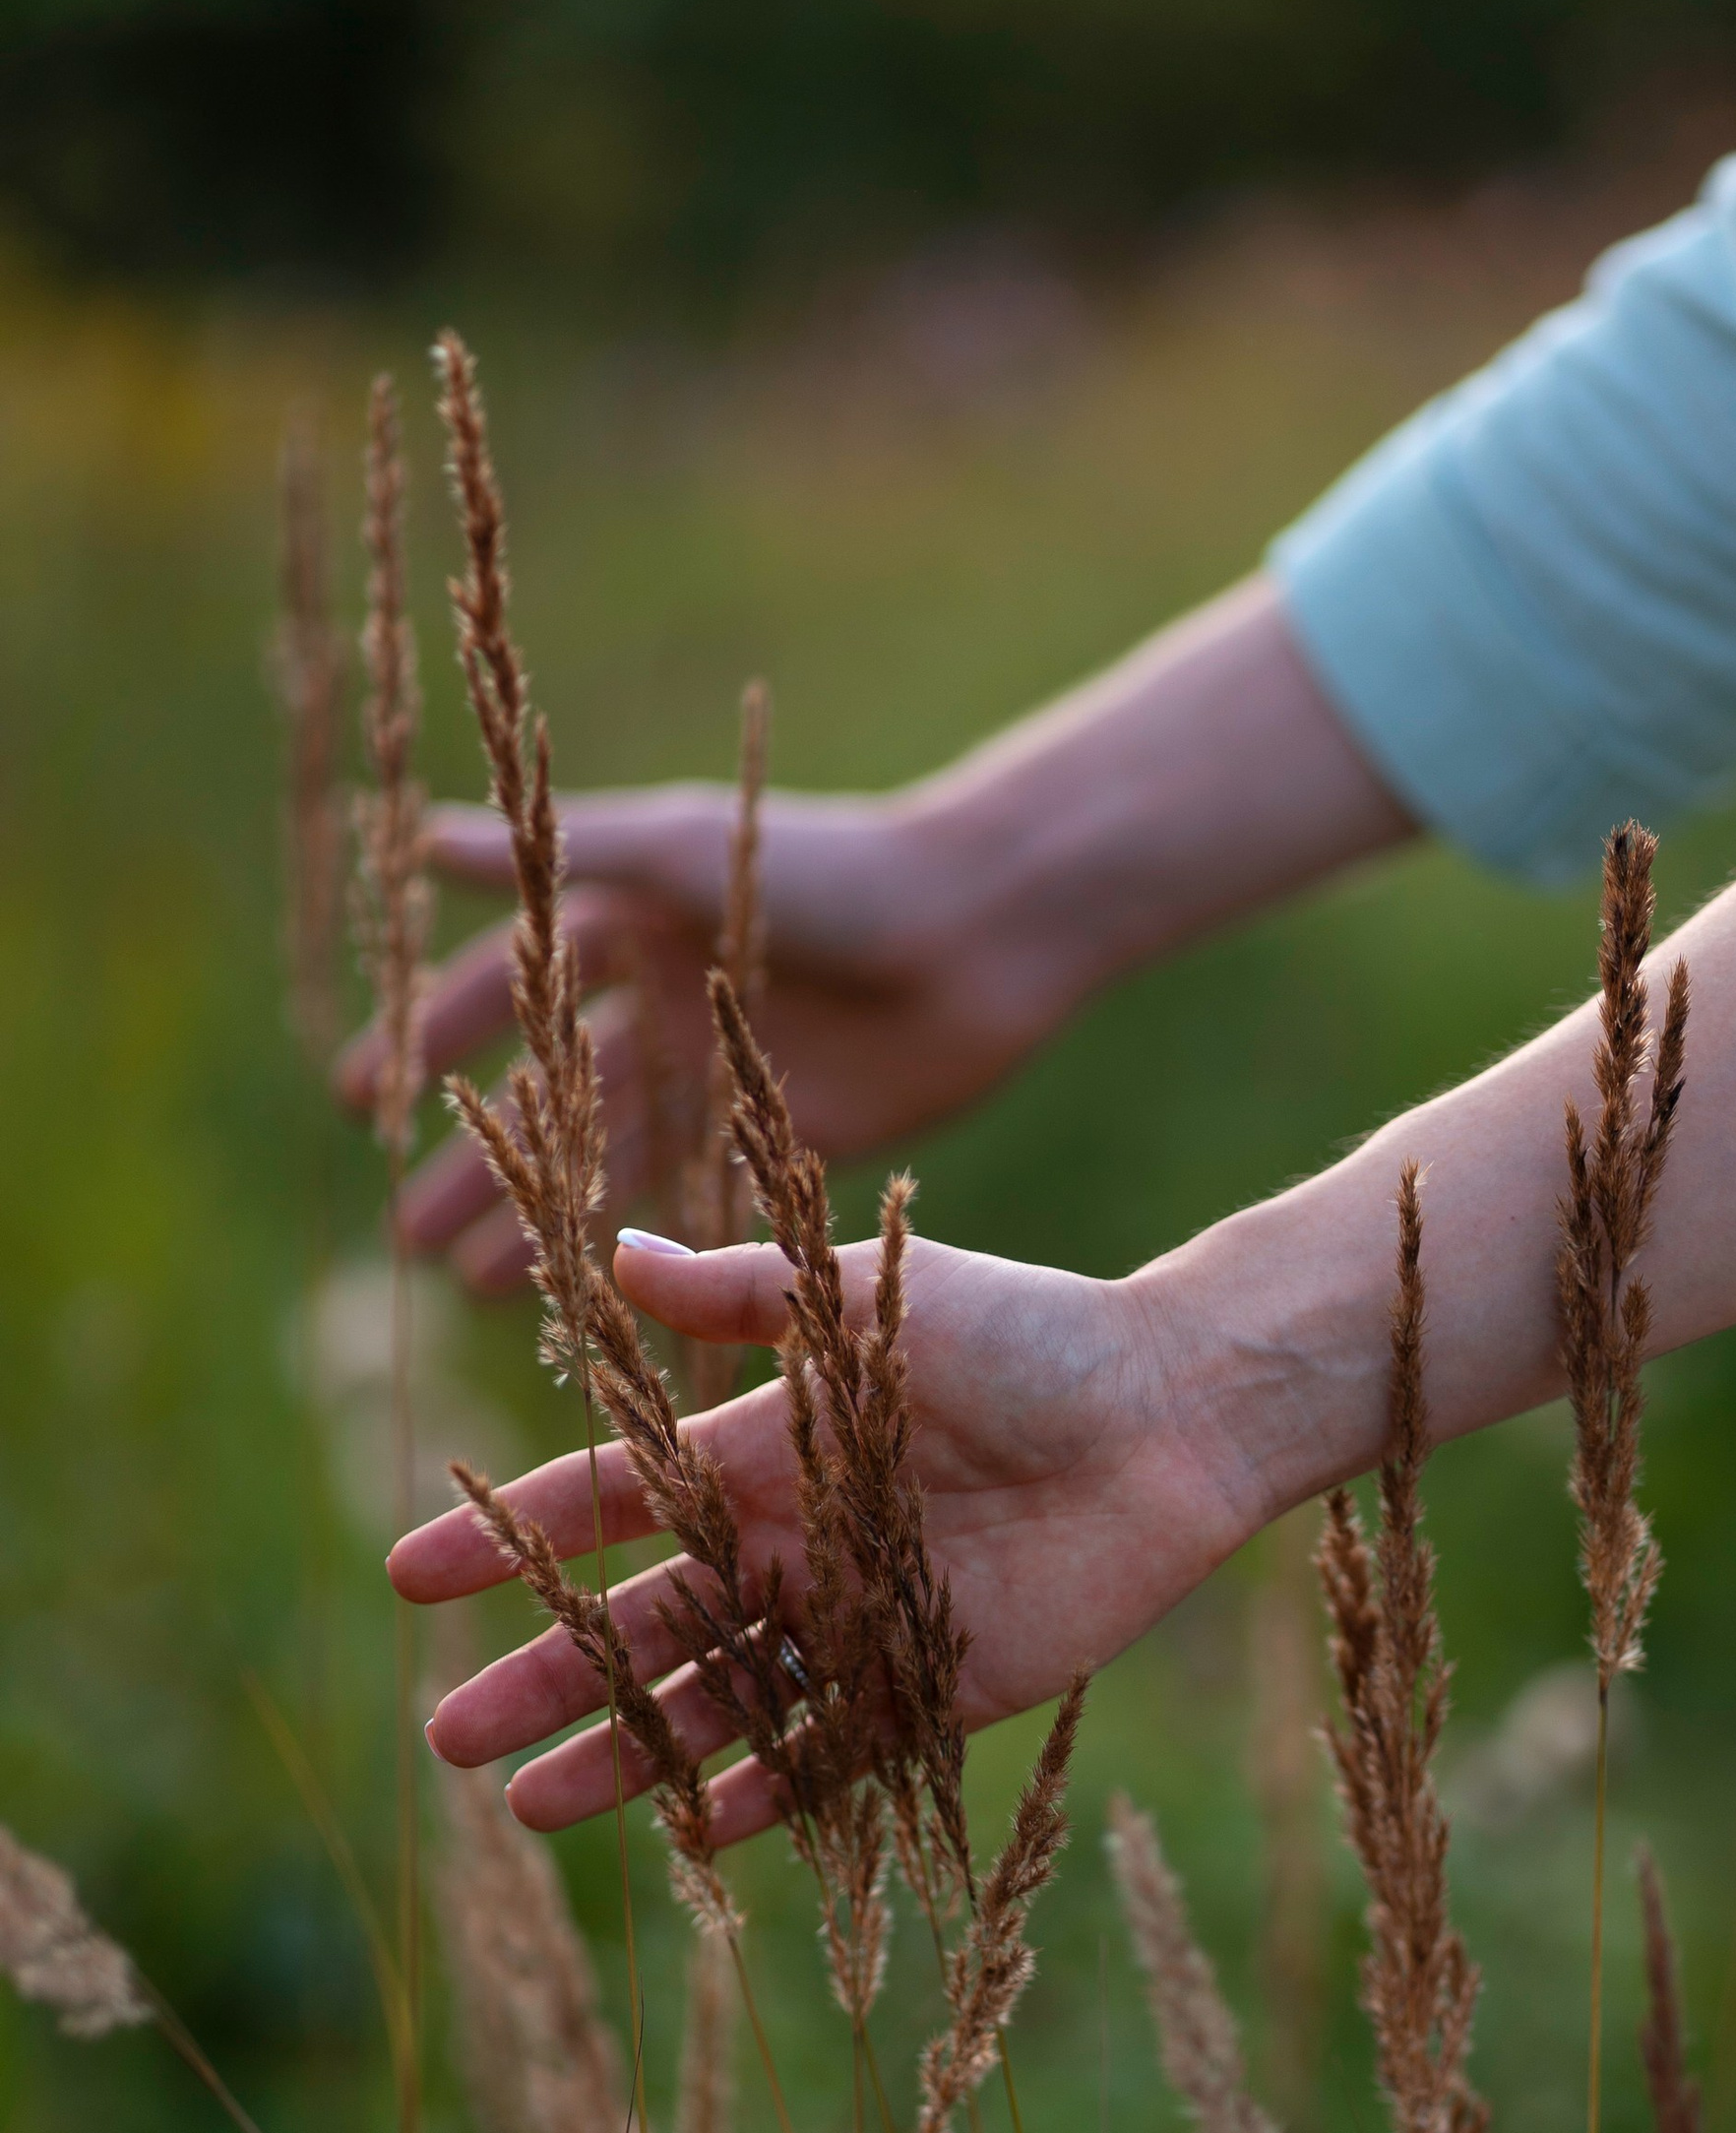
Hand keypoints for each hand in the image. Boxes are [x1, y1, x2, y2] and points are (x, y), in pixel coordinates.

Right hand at [333, 577, 1415, 1295]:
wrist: (980, 927)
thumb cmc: (832, 868)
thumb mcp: (682, 853)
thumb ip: (561, 856)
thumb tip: (419, 835)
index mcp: (631, 926)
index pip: (506, 991)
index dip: (434, 1040)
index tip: (358, 1097)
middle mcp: (663, 1004)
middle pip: (547, 1096)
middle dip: (474, 1163)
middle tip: (398, 1236)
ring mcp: (721, 1074)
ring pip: (608, 1162)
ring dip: (540, 1222)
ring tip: (466, 1286)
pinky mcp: (783, 1134)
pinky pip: (692, 1199)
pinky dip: (639, 1248)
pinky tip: (585, 1297)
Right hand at [393, 1232, 1261, 1845]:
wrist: (1177, 1409)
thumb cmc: (1032, 1334)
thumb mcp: (871, 1298)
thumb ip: (744, 1293)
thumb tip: (607, 1252)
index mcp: (765, 1449)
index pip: (610, 1501)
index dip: (514, 1537)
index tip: (413, 1577)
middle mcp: (797, 1542)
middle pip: (642, 1621)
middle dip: (545, 1675)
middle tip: (449, 1736)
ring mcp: (860, 1621)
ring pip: (717, 1703)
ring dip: (629, 1751)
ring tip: (533, 1807)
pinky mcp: (940, 1687)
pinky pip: (833, 1754)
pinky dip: (766, 1795)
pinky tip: (694, 1832)